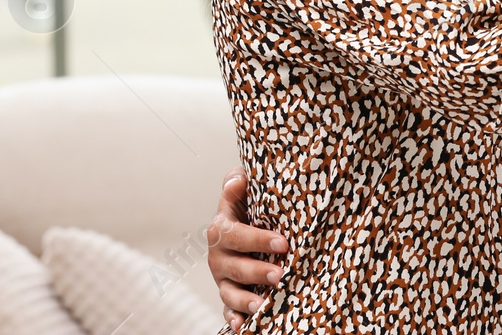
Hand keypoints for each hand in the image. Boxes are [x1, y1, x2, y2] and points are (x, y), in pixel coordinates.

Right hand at [206, 166, 289, 330]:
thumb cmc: (248, 202)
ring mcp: (223, 278)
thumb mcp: (242, 188)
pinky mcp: (229, 294)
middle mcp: (218, 256)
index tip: (283, 242)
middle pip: (234, 267)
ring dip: (246, 300)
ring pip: (230, 293)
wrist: (245, 219)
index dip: (258, 239)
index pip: (236, 235)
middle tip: (281, 274)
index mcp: (221, 229)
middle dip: (257, 272)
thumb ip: (236, 182)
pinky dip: (235, 319)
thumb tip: (237, 181)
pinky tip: (244, 326)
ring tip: (264, 305)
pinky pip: (228, 310)